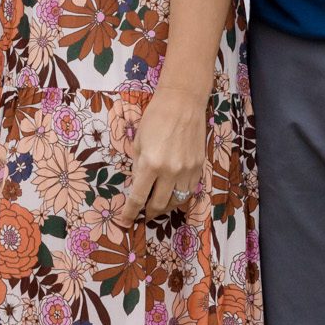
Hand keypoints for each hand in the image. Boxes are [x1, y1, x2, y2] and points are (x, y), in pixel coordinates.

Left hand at [125, 87, 206, 220]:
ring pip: (176, 201)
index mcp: (150, 164)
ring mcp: (187, 171)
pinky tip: (172, 194)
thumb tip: (138, 187)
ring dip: (164, 208)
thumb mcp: (138, 142)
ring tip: (157, 207)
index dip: (130, 212)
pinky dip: (179, 197)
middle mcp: (170, 171)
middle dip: (148, 213)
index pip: (138, 197)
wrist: (182, 103)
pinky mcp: (199, 168)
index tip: (125, 220)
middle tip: (142, 214)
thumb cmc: (155, 118)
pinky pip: (188, 191)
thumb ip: (138, 167)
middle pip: (158, 205)